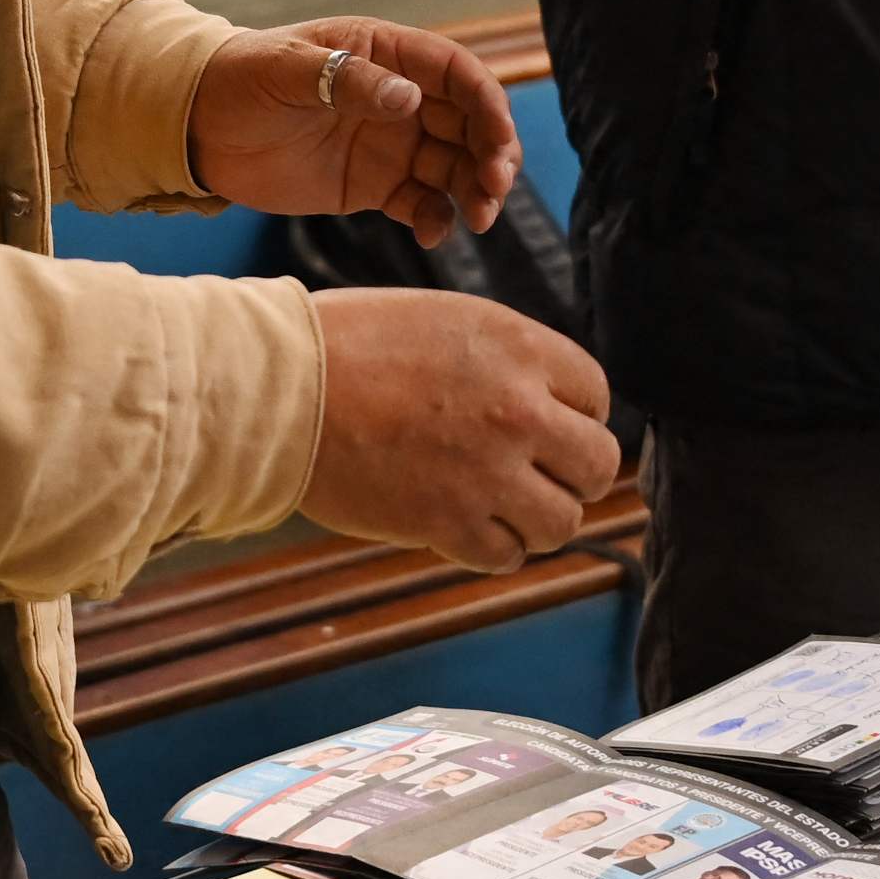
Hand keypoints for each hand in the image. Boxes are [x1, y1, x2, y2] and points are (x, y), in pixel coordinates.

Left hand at [192, 21, 527, 243]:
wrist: (198, 127)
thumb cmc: (240, 79)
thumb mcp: (286, 70)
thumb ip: (347, 81)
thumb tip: (410, 98)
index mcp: (386, 54)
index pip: (456, 72)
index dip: (487, 102)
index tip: (499, 139)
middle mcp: (400, 99)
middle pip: (469, 123)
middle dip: (493, 154)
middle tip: (494, 189)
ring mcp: (391, 144)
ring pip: (455, 167)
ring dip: (476, 191)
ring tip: (478, 218)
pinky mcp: (374, 186)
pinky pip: (421, 203)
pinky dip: (436, 219)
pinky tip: (433, 234)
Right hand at [303, 287, 622, 572]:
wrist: (279, 388)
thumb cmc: (346, 344)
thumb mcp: (445, 322)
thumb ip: (505, 360)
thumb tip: (542, 400)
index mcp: (520, 348)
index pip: (597, 397)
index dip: (575, 417)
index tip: (549, 428)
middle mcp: (519, 411)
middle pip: (600, 466)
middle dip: (574, 475)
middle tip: (539, 476)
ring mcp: (488, 473)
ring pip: (562, 522)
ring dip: (537, 519)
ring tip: (500, 506)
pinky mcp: (449, 524)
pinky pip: (506, 556)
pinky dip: (492, 548)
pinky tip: (461, 526)